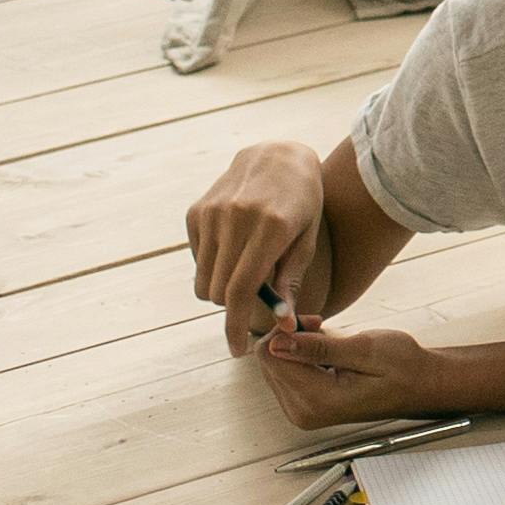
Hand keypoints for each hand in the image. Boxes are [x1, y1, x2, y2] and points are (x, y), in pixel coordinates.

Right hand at [186, 139, 328, 350]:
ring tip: (247, 269)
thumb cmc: (303, 202)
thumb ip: (290, 280)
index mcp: (271, 227)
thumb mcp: (308, 239)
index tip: (237, 349)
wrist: (279, 155)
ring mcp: (212, 213)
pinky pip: (196, 260)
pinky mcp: (196, 211)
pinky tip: (234, 246)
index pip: (243, 290)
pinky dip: (213, 265)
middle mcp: (236, 218)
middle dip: (234, 308)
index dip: (237, 325)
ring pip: (204, 281)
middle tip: (254, 301)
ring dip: (222, 289)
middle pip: (219, 292)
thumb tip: (282, 324)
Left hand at [254, 320, 462, 426]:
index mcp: (317, 400)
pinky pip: (287, 374)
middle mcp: (304, 413)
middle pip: (268, 362)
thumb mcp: (364, 349)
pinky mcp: (306, 408)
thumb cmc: (402, 367)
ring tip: (331, 342)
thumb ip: (317, 348)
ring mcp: (304, 413)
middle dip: (290, 337)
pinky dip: (302, 357)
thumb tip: (277, 343)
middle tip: (324, 327)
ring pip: (275, 366)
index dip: (287, 329)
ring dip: (296, 346)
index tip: (316, 320)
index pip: (270, 356)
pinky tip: (328, 355)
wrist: (421, 386)